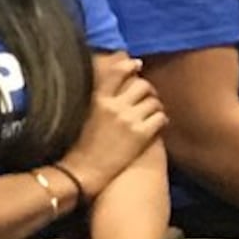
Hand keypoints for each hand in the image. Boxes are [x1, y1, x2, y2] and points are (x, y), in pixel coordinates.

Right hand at [64, 68, 165, 192]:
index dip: (129, 65)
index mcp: (96, 99)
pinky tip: (157, 125)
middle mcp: (113, 106)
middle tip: (147, 96)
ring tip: (152, 112)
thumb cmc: (77, 146)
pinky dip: (162, 119)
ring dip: (156, 105)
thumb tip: (108, 89)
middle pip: (141, 85)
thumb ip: (94, 99)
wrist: (81, 173)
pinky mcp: (141, 135)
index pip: (116, 72)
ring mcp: (128, 120)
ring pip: (154, 101)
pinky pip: (161, 118)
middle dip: (147, 89)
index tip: (136, 64)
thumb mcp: (80, 114)